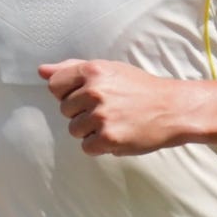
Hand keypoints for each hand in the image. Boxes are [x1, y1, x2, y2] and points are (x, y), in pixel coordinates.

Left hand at [38, 59, 194, 156]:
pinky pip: (87, 147)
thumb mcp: (109, 70)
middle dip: (82, 112)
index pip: (55, 85)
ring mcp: (101, 115)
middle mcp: (94, 91)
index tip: (88, 95)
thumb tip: (41, 71)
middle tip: (109, 109)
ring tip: (115, 121)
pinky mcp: (108, 138)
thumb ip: (72, 69)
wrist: (174, 109)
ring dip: (91, 130)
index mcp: (93, 70)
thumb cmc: (140, 88)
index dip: (68, 93)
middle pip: (64, 110)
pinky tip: (118, 134)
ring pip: (74, 130)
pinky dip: (100, 146)